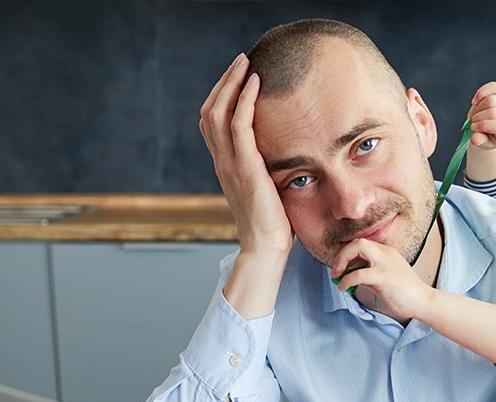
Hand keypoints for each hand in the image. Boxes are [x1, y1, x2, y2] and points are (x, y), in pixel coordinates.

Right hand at [199, 54, 292, 257]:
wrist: (265, 247)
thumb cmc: (273, 225)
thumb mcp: (267, 190)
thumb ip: (267, 170)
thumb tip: (285, 156)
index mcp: (225, 166)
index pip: (213, 123)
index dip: (222, 96)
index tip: (239, 78)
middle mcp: (221, 161)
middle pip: (210, 111)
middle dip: (224, 82)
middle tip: (240, 60)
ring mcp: (229, 164)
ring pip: (218, 112)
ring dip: (231, 83)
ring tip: (245, 62)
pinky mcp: (244, 167)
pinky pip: (238, 125)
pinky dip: (243, 100)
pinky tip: (255, 83)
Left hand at [330, 238, 436, 322]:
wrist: (423, 302)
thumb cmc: (405, 294)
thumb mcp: (384, 278)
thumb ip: (368, 273)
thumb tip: (348, 276)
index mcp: (387, 252)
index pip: (362, 244)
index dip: (347, 255)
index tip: (341, 269)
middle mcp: (386, 253)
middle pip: (358, 241)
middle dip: (341, 254)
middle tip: (336, 271)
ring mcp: (385, 263)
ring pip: (358, 247)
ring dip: (341, 261)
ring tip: (337, 276)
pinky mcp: (384, 276)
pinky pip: (358, 273)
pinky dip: (346, 280)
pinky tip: (343, 287)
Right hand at [467, 81, 495, 149]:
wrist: (488, 129)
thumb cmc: (486, 137)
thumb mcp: (483, 143)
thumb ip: (480, 141)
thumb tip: (475, 139)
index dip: (483, 125)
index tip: (473, 128)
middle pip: (493, 112)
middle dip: (478, 117)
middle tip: (473, 122)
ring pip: (491, 100)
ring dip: (478, 107)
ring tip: (475, 114)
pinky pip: (493, 87)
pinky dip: (481, 93)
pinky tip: (476, 102)